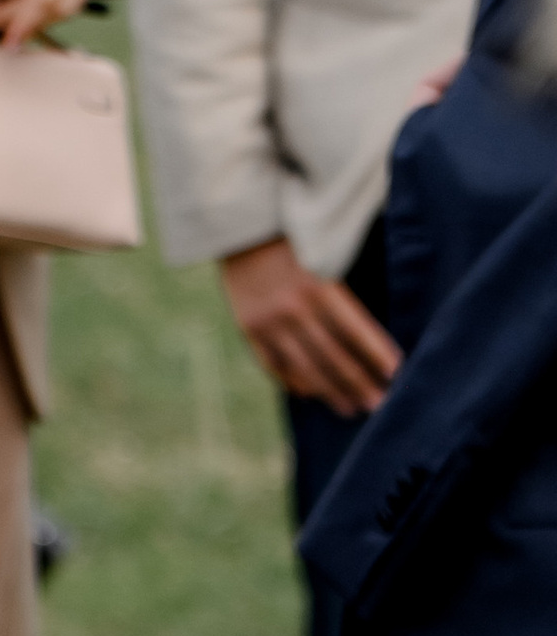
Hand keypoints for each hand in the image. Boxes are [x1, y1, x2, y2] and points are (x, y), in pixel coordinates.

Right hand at [219, 237, 398, 413]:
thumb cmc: (291, 237)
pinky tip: (308, 393)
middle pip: (334, 357)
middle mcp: (292, 308)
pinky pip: (272, 363)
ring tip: (350, 408)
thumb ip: (341, 294)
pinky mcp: (247, 327)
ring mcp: (268, 321)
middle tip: (380, 405)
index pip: (356, 331)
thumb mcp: (321, 255)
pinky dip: (292, 381)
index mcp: (317, 286)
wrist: (238, 227)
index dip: (378, 355)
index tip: (398, 376)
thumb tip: (366, 338)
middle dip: (359, 383)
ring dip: (330, 391)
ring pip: (305, 367)